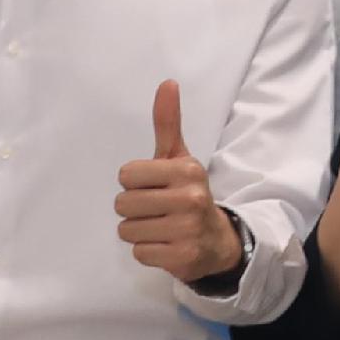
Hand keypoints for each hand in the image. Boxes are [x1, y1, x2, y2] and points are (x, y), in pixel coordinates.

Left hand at [116, 80, 243, 282]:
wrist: (216, 240)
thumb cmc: (188, 194)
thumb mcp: (179, 158)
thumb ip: (168, 123)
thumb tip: (167, 82)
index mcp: (187, 170)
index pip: (126, 175)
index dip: (135, 183)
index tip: (155, 187)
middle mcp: (190, 198)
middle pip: (123, 204)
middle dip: (134, 209)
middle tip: (157, 210)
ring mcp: (187, 229)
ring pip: (127, 230)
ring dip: (139, 232)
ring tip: (161, 227)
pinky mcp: (182, 257)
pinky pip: (139, 252)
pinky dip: (148, 251)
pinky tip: (165, 244)